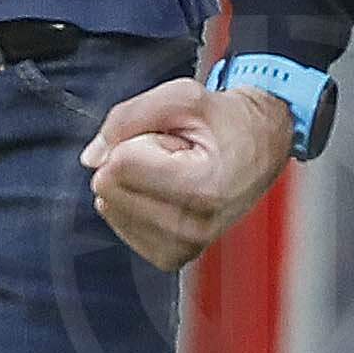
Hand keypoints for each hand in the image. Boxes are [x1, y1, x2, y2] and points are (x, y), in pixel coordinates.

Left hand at [83, 76, 294, 273]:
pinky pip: (122, 225)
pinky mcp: (174, 255)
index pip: (118, 164)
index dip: (138, 139)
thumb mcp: (181, 97)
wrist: (262, 143)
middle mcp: (196, 226)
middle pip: (109, 188)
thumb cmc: (226, 120)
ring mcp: (186, 245)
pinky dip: (134, 204)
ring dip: (135, 183)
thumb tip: (91, 157)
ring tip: (176, 171)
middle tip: (175, 154)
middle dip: (132, 160)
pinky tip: (168, 192)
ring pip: (111, 208)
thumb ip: (126, 117)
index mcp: (204, 187)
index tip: (175, 140)